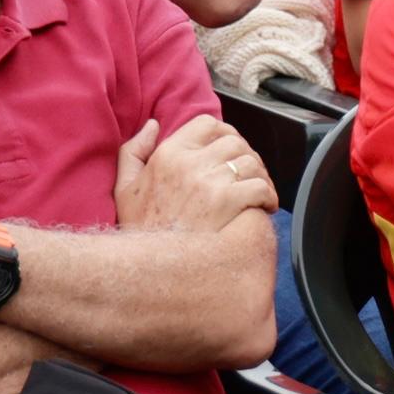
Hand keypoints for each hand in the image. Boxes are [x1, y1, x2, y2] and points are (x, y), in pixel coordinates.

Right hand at [111, 115, 274, 234]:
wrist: (151, 269)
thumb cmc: (142, 231)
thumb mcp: (124, 188)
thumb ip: (134, 151)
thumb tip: (153, 125)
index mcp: (168, 154)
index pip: (207, 124)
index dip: (224, 134)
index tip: (229, 151)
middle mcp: (189, 163)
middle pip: (235, 141)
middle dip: (247, 156)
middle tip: (249, 175)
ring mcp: (210, 183)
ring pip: (251, 162)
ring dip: (261, 176)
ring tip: (259, 193)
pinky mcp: (228, 204)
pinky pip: (260, 187)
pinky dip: (269, 196)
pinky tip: (265, 208)